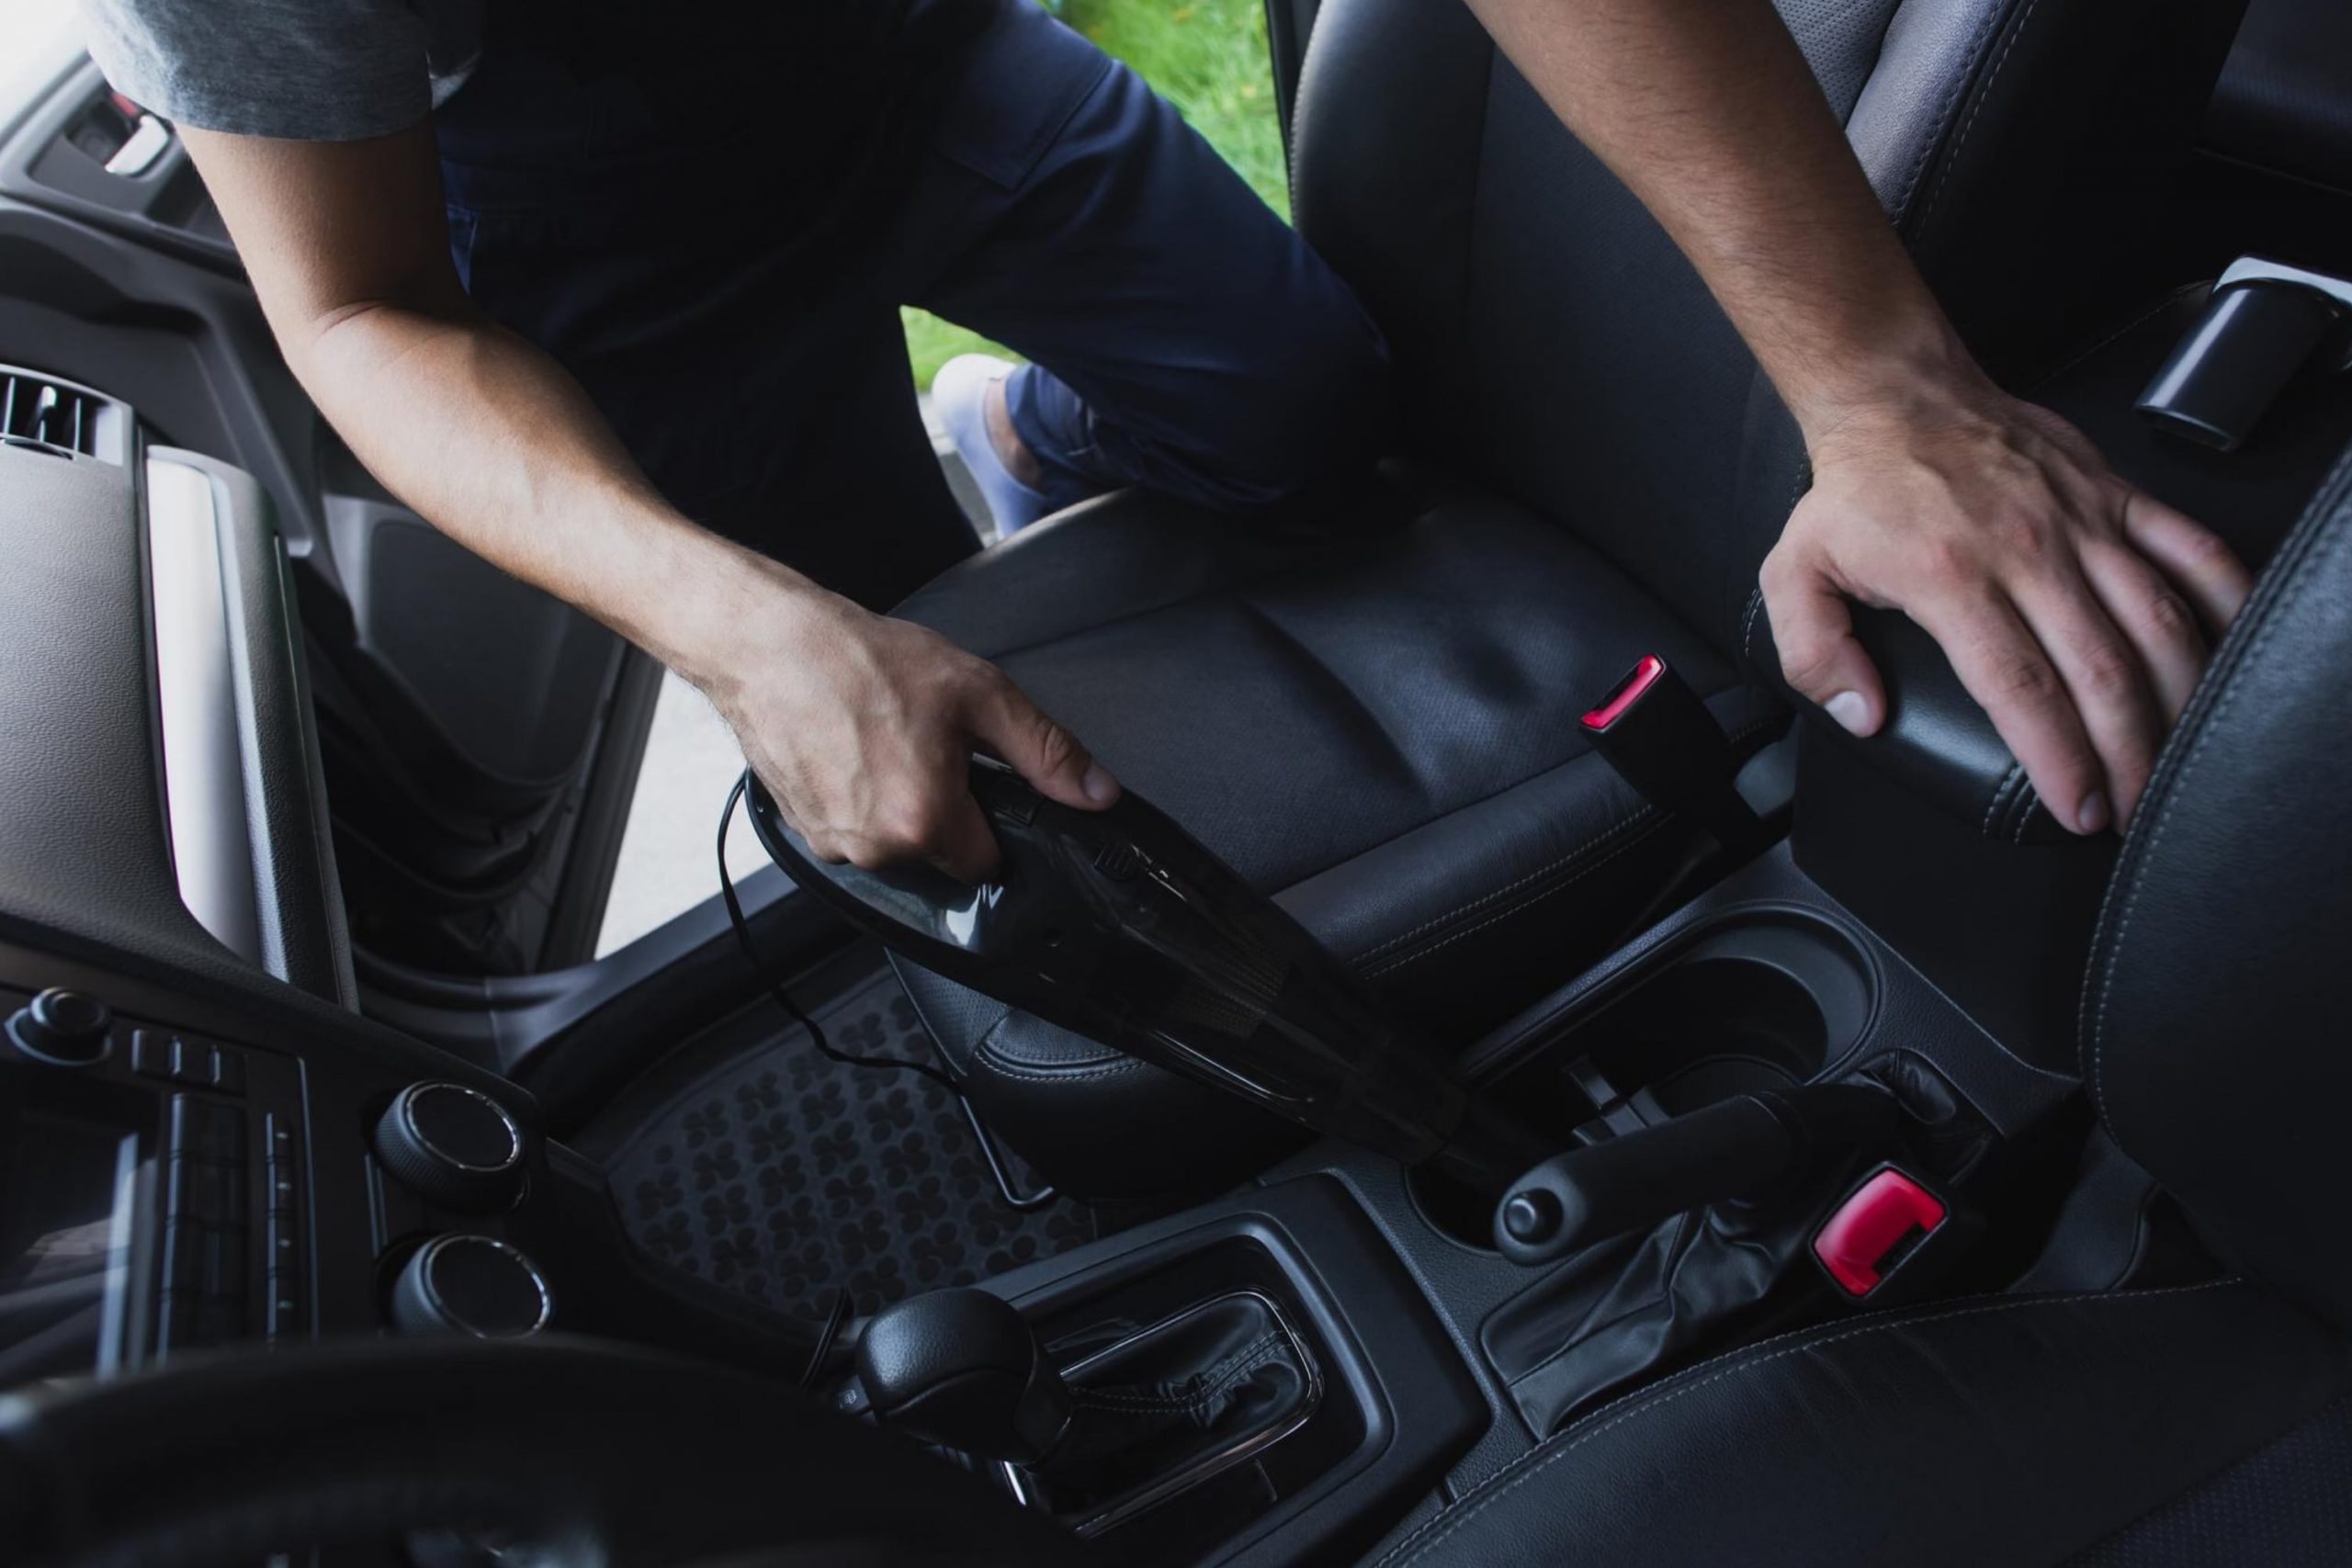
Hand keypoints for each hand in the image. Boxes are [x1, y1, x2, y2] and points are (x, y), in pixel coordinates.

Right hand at [694, 571, 1118, 879]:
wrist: (767, 644)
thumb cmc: (860, 661)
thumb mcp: (977, 694)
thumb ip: (1046, 752)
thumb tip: (1096, 792)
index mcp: (925, 821)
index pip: (988, 864)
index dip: (991, 822)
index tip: (978, 784)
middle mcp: (876, 847)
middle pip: (941, 857)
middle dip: (944, 812)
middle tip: (928, 748)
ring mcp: (834, 844)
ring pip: (896, 847)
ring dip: (901, 809)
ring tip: (885, 744)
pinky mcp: (803, 831)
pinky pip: (855, 833)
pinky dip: (861, 802)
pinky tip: (853, 752)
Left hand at [1761, 379, 2252, 833]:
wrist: (1898, 397)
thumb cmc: (1857, 490)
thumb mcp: (1795, 574)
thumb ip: (1816, 655)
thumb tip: (1862, 716)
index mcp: (1951, 577)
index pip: (2021, 687)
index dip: (2060, 759)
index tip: (2079, 808)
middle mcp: (2028, 550)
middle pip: (2101, 669)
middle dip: (2128, 752)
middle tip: (2134, 805)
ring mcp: (2081, 521)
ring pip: (2156, 619)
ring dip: (2178, 696)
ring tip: (2180, 754)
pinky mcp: (2116, 494)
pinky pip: (2191, 547)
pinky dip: (2226, 598)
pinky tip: (2233, 650)